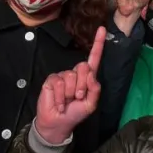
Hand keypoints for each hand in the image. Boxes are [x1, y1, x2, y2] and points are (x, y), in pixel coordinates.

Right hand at [35, 27, 105, 143]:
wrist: (58, 123)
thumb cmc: (75, 113)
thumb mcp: (91, 104)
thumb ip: (95, 89)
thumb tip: (91, 73)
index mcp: (87, 77)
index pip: (93, 58)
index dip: (98, 44)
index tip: (102, 29)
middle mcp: (75, 73)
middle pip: (83, 67)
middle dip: (82, 85)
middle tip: (78, 97)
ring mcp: (63, 76)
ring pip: (71, 76)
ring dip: (70, 93)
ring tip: (67, 101)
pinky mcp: (51, 80)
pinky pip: (58, 82)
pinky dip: (60, 96)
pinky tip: (59, 102)